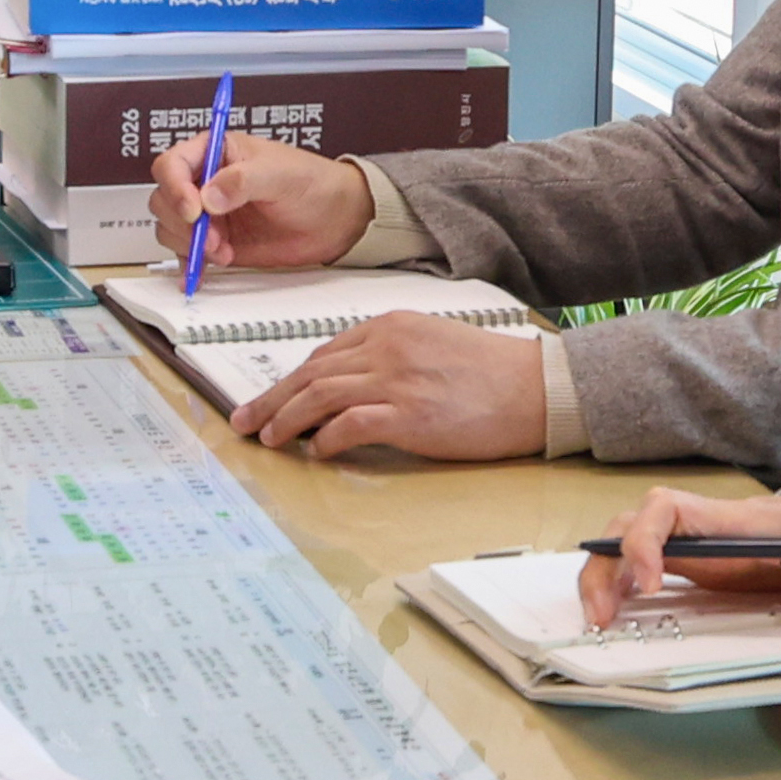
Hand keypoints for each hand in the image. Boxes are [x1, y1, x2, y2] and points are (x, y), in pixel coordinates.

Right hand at [155, 128, 372, 269]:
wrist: (335, 220)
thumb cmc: (312, 183)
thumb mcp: (280, 174)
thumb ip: (242, 181)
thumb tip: (209, 196)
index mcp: (215, 152)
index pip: (172, 165)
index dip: (175, 188)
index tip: (194, 211)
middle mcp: (205, 182)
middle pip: (164, 200)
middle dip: (184, 224)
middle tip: (213, 237)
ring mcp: (209, 215)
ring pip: (171, 229)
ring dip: (190, 245)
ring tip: (223, 251)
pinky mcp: (216, 242)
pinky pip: (187, 255)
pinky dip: (190, 265)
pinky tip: (203, 271)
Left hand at [236, 317, 549, 463]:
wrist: (536, 388)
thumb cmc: (492, 372)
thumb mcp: (433, 344)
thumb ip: (392, 356)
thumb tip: (352, 386)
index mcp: (390, 327)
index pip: (324, 354)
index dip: (290, 380)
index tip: (269, 397)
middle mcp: (386, 347)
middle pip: (310, 373)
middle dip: (271, 399)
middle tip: (244, 421)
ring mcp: (395, 380)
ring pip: (319, 397)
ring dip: (286, 419)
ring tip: (268, 438)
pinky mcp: (408, 414)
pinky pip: (348, 425)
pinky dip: (325, 439)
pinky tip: (315, 451)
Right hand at [582, 484, 780, 641]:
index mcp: (742, 523)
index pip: (670, 509)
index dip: (645, 540)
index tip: (649, 583)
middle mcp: (712, 527)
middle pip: (635, 523)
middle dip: (606, 563)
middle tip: (602, 617)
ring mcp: (705, 544)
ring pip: (633, 541)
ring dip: (607, 574)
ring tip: (601, 622)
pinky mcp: (706, 562)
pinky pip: (651, 563)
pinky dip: (625, 586)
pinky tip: (620, 616)